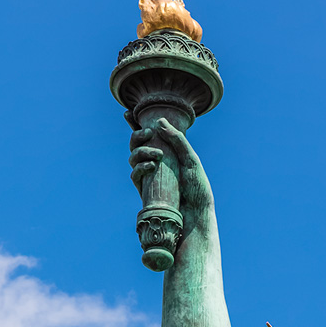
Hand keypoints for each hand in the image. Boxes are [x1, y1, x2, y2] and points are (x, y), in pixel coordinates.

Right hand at [128, 117, 214, 237]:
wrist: (196, 213)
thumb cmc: (197, 187)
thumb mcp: (191, 160)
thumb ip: (177, 140)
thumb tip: (159, 121)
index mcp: (166, 153)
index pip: (149, 136)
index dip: (135, 124)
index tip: (129, 113)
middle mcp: (155, 163)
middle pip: (136, 144)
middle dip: (137, 135)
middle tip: (149, 133)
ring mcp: (149, 176)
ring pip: (133, 157)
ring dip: (141, 151)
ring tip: (158, 155)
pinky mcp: (145, 190)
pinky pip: (134, 174)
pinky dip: (140, 167)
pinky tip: (151, 166)